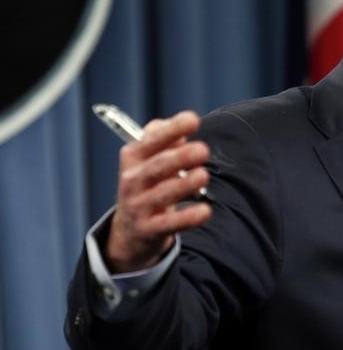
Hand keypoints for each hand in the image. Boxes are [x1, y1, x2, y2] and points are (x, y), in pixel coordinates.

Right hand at [105, 111, 211, 272]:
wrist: (130, 228)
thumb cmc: (150, 181)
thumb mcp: (150, 158)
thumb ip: (166, 138)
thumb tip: (183, 123)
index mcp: (134, 157)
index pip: (151, 140)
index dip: (171, 130)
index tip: (192, 120)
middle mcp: (133, 180)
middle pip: (157, 167)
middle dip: (180, 157)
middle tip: (202, 150)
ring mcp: (139, 206)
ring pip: (164, 194)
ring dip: (184, 185)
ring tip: (203, 175)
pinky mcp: (149, 229)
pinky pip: (170, 224)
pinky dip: (188, 218)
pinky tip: (205, 211)